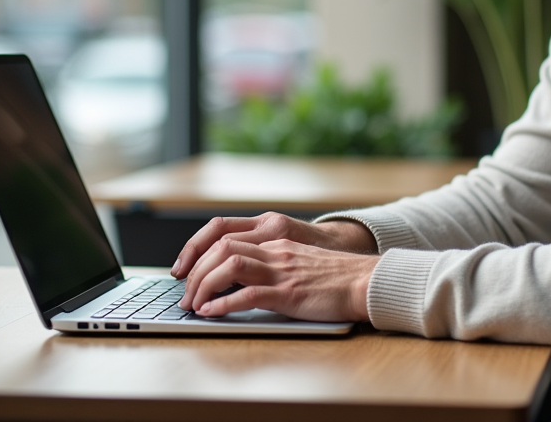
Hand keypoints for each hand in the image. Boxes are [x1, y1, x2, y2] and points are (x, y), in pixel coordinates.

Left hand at [177, 237, 377, 321]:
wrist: (366, 282)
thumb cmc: (336, 278)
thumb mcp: (299, 263)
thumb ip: (273, 266)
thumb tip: (242, 282)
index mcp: (276, 242)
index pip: (225, 237)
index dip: (198, 253)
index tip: (186, 273)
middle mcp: (275, 251)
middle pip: (221, 248)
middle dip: (195, 271)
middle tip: (185, 295)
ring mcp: (282, 271)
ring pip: (230, 266)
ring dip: (204, 285)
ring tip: (194, 305)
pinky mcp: (290, 293)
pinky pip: (249, 294)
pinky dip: (224, 304)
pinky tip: (212, 313)